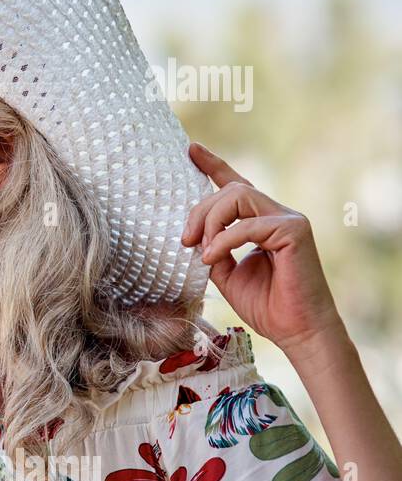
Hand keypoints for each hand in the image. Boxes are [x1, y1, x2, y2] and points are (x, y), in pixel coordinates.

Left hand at [180, 141, 343, 354]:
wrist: (296, 331)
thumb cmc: (266, 305)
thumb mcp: (225, 273)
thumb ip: (211, 248)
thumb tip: (193, 235)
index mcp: (261, 222)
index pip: (236, 185)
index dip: (213, 165)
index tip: (190, 149)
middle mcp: (277, 214)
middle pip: (228, 191)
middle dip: (199, 212)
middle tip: (185, 242)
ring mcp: (289, 219)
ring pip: (237, 196)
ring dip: (210, 222)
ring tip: (201, 251)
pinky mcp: (295, 230)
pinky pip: (247, 224)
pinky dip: (223, 240)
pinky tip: (211, 258)